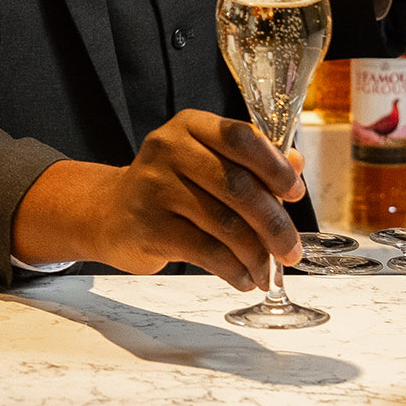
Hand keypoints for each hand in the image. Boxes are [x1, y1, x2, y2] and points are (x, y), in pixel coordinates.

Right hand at [9, 110, 305, 290]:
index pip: (241, 137)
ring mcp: (155, 188)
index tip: (295, 193)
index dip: (275, 167)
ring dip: (256, 254)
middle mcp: (169, 150)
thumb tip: (296, 167)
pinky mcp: (149, 227)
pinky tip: (243, 278)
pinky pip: (206, 251)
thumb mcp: (206, 162)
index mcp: (190, 126)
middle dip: (274, 223)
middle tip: (292, 249)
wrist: (108, 213)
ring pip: (224, 224)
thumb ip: (250, 162)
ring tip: (268, 272)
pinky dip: (233, 269)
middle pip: (237, 185)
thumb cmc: (170, 186)